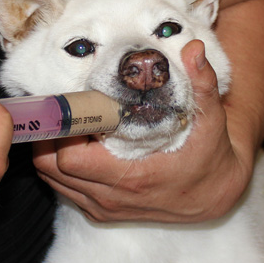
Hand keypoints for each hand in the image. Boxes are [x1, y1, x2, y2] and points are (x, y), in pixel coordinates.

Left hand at [32, 40, 253, 222]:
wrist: (212, 197)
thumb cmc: (208, 157)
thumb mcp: (211, 121)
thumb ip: (202, 85)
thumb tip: (193, 50)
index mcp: (132, 177)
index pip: (71, 158)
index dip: (63, 129)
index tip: (71, 104)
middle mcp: (111, 197)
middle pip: (51, 168)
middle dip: (51, 136)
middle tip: (67, 110)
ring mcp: (104, 207)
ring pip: (53, 180)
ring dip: (52, 151)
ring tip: (71, 125)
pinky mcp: (102, 212)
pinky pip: (64, 189)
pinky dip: (60, 168)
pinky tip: (79, 146)